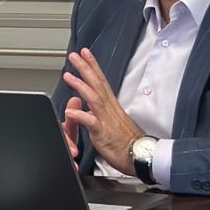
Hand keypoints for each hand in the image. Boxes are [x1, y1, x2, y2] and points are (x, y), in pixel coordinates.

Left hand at [61, 48, 143, 172]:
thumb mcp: (114, 122)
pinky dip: (80, 116)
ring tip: (68, 76)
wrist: (142, 156)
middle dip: (85, 68)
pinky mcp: (103, 133)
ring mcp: (106, 120)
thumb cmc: (129, 141)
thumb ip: (103, 112)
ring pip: (93, 98)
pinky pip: (91, 123)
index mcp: (111, 105)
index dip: (93, 66)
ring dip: (80, 85)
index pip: (101, 81)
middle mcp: (109, 109)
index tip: (85, 53)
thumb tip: (93, 108)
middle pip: (96, 84)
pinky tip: (70, 112)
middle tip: (74, 55)